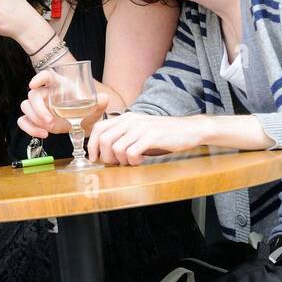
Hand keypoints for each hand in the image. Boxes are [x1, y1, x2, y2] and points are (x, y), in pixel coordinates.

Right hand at [17, 69, 107, 138]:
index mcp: (59, 84)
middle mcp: (46, 93)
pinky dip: (29, 129)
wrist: (84, 122)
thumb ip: (99, 102)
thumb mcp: (95, 106)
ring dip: (34, 119)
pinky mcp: (35, 119)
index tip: (33, 84)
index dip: (38, 78)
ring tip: (48, 129)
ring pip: (25, 107)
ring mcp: (39, 106)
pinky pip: (23, 121)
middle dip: (38, 109)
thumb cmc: (87, 109)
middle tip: (50, 122)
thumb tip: (103, 99)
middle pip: (32, 95)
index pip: (46, 76)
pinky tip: (43, 134)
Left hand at [87, 113, 206, 164]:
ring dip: (121, 161)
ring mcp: (141, 127)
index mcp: (126, 118)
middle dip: (106, 157)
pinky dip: (133, 161)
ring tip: (131, 162)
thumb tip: (105, 152)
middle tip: (116, 163)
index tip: (95, 158)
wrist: (189, 130)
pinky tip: (141, 161)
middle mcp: (131, 120)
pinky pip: (131, 153)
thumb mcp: (140, 130)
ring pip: (116, 148)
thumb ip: (123, 136)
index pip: (99, 129)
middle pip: (104, 140)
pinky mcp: (151, 136)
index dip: (92, 146)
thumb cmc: (164, 134)